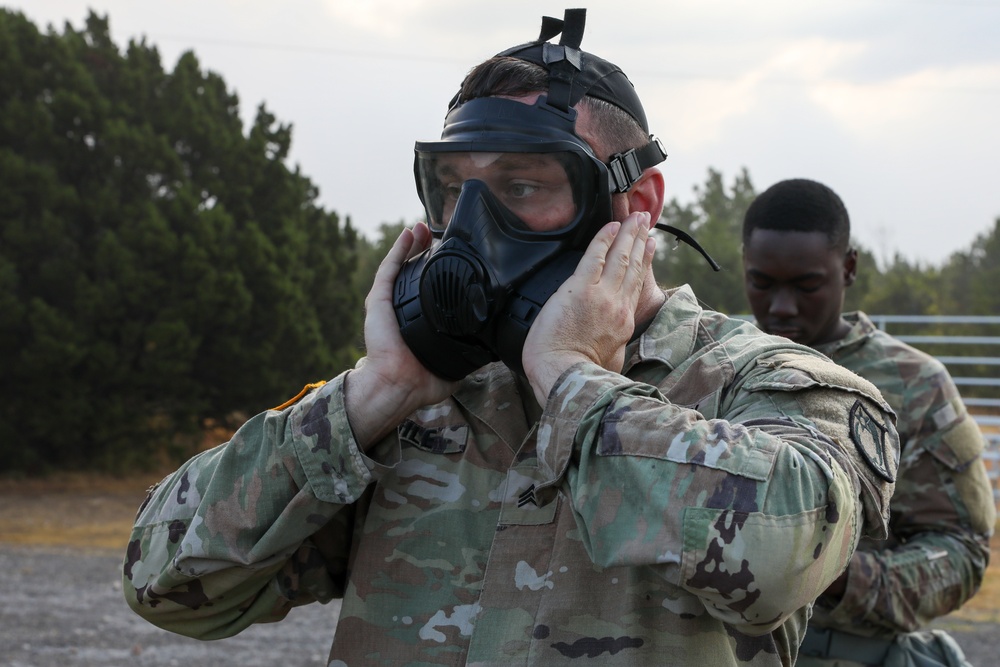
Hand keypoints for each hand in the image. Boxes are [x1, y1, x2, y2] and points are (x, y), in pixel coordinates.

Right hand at [344, 223, 459, 448]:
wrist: (398, 385)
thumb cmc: (422, 381)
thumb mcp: (455, 366)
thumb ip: (470, 355)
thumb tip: (493, 350)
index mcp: (421, 319)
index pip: (432, 287)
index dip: (442, 268)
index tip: (456, 253)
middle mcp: (404, 307)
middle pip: (416, 270)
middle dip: (427, 248)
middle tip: (441, 232)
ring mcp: (389, 301)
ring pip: (403, 263)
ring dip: (413, 242)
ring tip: (425, 225)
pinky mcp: (378, 299)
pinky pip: (389, 268)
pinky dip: (399, 248)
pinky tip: (409, 233)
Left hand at [522, 212, 655, 404]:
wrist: (564, 376)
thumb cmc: (581, 376)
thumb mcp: (610, 363)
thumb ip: (613, 348)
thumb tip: (610, 345)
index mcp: (623, 324)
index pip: (635, 286)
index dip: (644, 263)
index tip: (650, 247)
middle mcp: (617, 306)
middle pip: (633, 266)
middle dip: (641, 240)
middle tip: (646, 221)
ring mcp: (601, 295)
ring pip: (620, 257)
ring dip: (629, 234)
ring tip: (636, 217)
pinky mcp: (580, 289)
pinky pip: (595, 256)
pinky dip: (604, 239)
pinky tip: (610, 227)